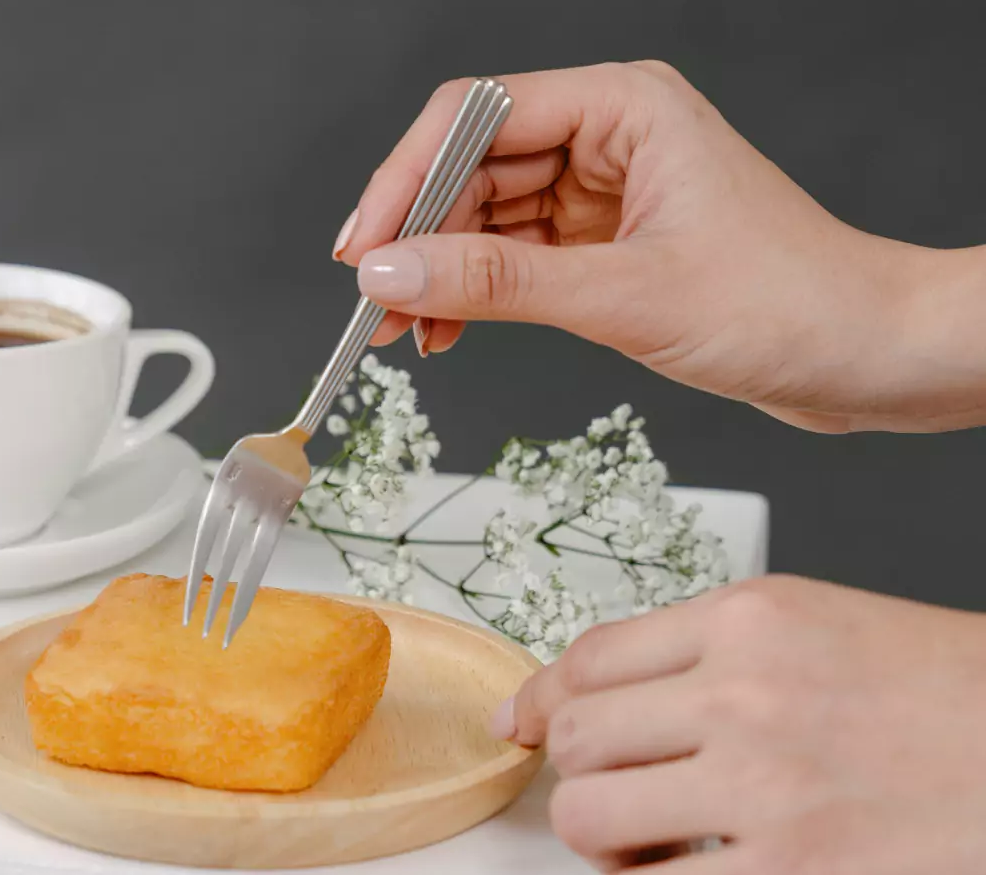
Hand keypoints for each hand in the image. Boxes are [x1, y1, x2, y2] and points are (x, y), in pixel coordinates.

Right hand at [334, 62, 985, 432]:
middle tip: (373, 305)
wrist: (871, 358)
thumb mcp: (625, 295)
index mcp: (622, 105)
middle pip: (470, 166)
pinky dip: (474, 292)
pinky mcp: (606, 241)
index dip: (405, 180)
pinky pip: (512, 254)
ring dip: (438, 270)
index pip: (474, 117)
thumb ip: (496, 281)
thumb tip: (390, 274)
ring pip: (484, 214)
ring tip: (403, 332)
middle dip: (416, 236)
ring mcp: (605, 189)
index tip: (362, 249)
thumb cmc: (789, 305)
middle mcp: (608, 134)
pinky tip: (447, 330)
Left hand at [490, 575, 985, 871]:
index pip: (589, 658)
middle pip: (576, 735)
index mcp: (750, 619)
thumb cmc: (945, 692)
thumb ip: (709, 650)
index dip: (540, 700)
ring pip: (590, 815)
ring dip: (603, 838)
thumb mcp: (820, 627)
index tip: (524, 726)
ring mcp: (765, 784)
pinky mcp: (795, 872)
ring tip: (647, 844)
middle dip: (578, 771)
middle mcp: (745, 691)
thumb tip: (597, 691)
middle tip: (615, 790)